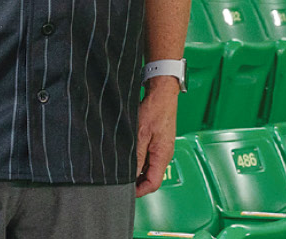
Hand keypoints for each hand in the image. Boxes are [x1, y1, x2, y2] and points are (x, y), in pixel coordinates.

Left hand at [135, 78, 179, 197]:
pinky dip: (140, 161)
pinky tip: (130, 155)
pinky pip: (150, 158)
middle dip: (137, 182)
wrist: (162, 94)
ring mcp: (163, 149)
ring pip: (150, 169)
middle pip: (152, 178)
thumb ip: (137, 157)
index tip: (125, 190)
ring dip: (138, 170)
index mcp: (163, 155)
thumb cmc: (154, 110)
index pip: (153, 184)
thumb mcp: (140, 135)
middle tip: (120, 179)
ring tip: (123, 166)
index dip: (139, 191)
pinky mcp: (159, 143)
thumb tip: (131, 175)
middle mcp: (165, 155)